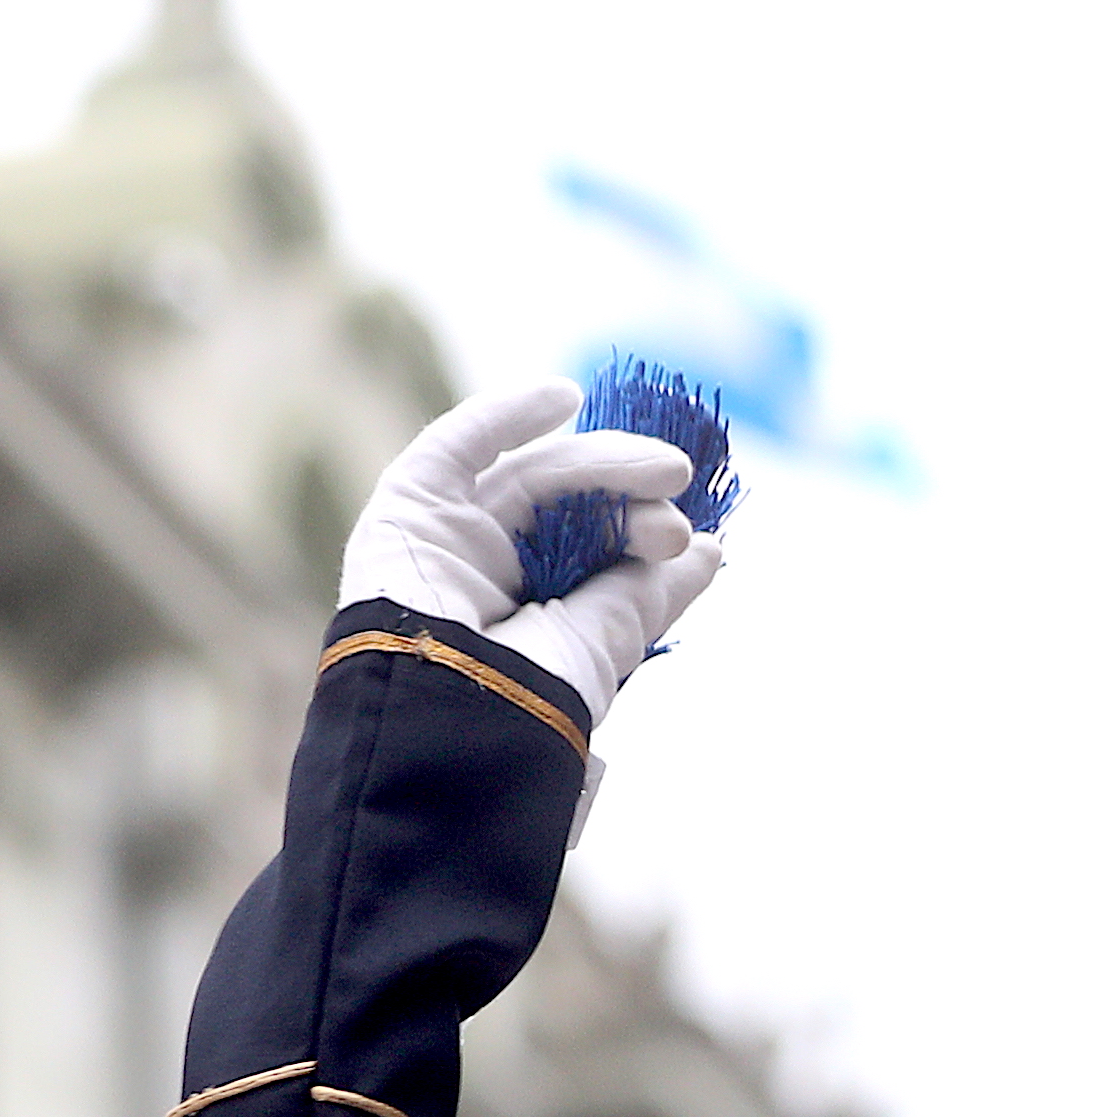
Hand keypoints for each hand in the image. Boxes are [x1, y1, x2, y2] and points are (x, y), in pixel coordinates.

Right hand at [336, 379, 727, 724]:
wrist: (450, 718)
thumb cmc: (528, 700)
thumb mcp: (605, 643)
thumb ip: (647, 593)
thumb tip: (709, 552)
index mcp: (531, 622)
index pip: (593, 555)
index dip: (640, 530)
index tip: (689, 537)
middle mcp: (487, 581)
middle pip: (566, 510)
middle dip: (628, 496)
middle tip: (677, 490)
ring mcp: (447, 543)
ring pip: (531, 479)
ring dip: (600, 461)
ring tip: (664, 469)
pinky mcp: (408, 512)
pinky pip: (455, 449)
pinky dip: (505, 415)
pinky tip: (564, 398)